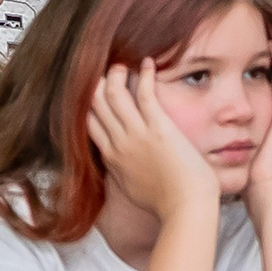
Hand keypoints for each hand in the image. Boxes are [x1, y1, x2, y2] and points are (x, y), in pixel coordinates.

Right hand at [87, 62, 216, 221]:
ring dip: (116, 76)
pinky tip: (148, 63)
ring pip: (114, 96)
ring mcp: (136, 135)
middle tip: (101, 70)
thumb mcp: (133, 188)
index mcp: (112, 158)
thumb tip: (121, 164)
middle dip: (95, 85)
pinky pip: (145, 95)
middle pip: (95, 106)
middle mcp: (118, 144)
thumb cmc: (166, 202)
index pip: (89, 124)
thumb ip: (123, 171)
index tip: (90, 91)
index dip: (87, 105)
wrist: (184, 208)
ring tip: (121, 64)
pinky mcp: (158, 128)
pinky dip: (145, 76)